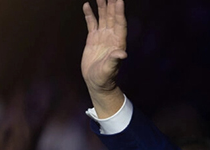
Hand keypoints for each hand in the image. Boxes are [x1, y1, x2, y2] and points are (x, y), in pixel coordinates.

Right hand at [81, 0, 126, 115]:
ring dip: (102, 6)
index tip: (119, 0)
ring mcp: (102, 37)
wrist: (96, 82)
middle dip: (111, 4)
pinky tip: (86, 5)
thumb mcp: (109, 69)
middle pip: (112, 17)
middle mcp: (111, 37)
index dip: (119, 12)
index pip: (120, 24)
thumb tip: (122, 54)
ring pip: (103, 18)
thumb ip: (115, 60)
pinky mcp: (93, 39)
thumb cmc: (105, 77)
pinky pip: (91, 23)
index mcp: (118, 43)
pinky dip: (89, 14)